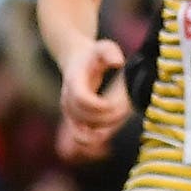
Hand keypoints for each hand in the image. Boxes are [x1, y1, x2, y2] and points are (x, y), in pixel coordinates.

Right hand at [57, 38, 129, 163]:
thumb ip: (110, 52)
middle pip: (82, 116)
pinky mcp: (73, 118)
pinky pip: (78, 136)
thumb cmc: (93, 54)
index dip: (97, 106)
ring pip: (78, 129)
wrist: (75, 60)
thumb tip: (118, 62)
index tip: (112, 104)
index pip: (82, 99)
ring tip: (113, 132)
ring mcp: (69, 110)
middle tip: (122, 114)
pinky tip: (105, 143)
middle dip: (103, 119)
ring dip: (97, 134)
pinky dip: (89, 142)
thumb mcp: (103, 47)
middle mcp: (67, 97)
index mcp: (74, 80)